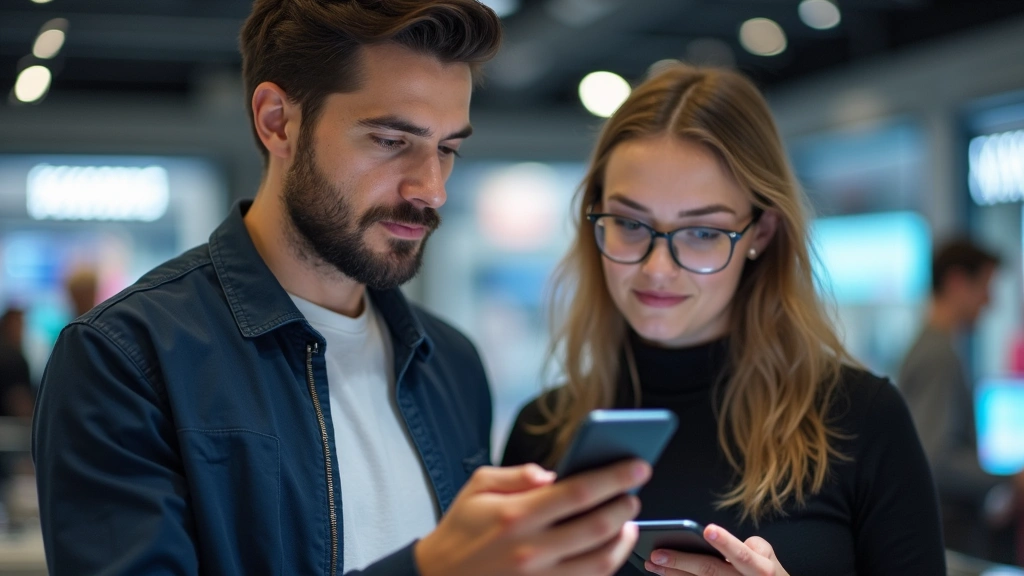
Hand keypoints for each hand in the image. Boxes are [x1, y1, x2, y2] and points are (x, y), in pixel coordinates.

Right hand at [415, 461, 650, 575]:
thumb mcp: (478, 486)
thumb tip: (552, 473)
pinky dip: (607, 564)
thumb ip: (517, 474)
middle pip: (598, 527)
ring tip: (628, 521)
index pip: (579, 492)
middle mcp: (531, 549)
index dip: (614, 477)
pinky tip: (610, 547)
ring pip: (601, 561)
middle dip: (625, 506)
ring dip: (623, 539)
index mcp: (516, 515)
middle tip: (634, 492)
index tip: (637, 467)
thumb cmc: (462, 529)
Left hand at [643, 523, 788, 575]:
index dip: (726, 543)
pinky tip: (664, 575)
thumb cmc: (766, 572)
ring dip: (673, 574)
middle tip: (657, 553)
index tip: (708, 530)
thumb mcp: (768, 557)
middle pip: (711, 571)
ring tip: (652, 564)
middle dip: (681, 561)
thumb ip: (752, 547)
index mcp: (760, 569)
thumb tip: (725, 540)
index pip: (742, 554)